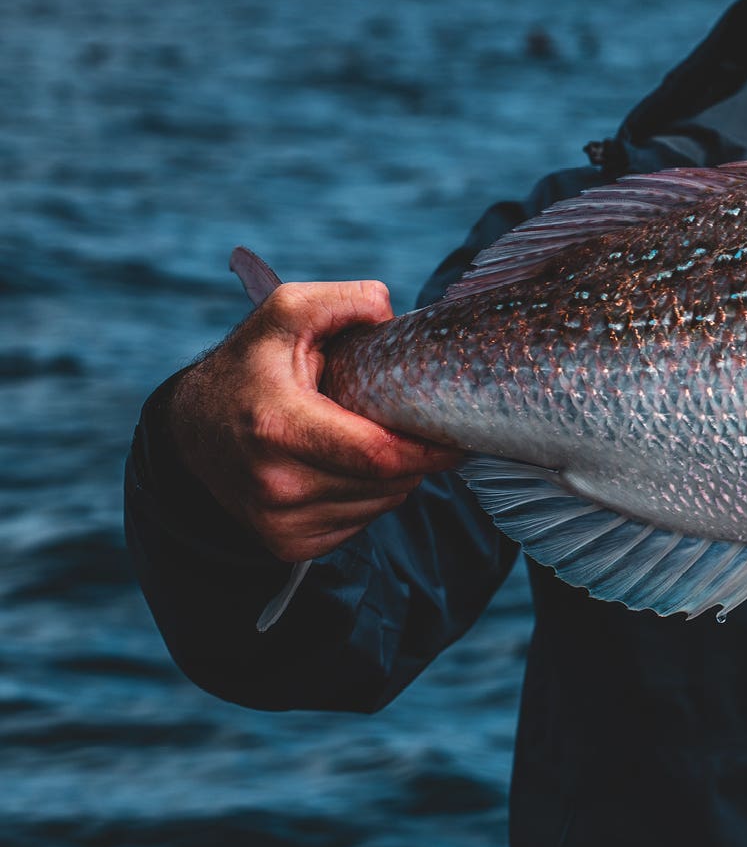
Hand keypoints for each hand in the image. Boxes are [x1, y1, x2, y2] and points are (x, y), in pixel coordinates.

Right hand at [168, 280, 463, 562]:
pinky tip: (348, 468)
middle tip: (415, 426)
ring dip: (394, 478)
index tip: (456, 432)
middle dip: (416, 457)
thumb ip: (342, 301)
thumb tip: (391, 315)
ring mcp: (278, 521)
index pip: (380, 455)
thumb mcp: (285, 314)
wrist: (190, 429)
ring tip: (372, 441)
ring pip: (381, 506)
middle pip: (389, 483)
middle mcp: (276, 483)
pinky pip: (359, 525)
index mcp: (279, 426)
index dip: (429, 448)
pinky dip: (369, 499)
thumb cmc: (250, 366)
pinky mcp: (285, 544)